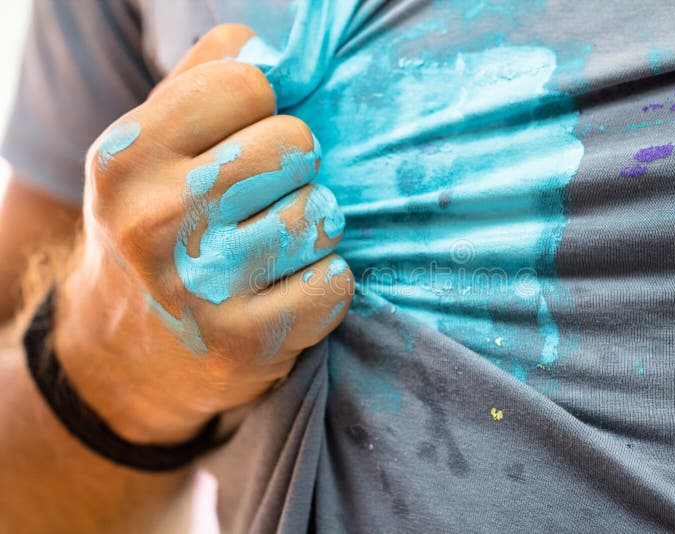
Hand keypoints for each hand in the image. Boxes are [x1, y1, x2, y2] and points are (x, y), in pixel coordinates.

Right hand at [54, 25, 352, 444]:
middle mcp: (157, 220)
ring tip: (271, 247)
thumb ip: (204, 79)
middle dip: (295, 168)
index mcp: (129, 156)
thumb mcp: (150, 149)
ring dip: (312, 228)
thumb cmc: (155, 228)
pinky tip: (285, 289)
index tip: (245, 140)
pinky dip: (323, 283)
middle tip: (265, 198)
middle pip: (296, 146)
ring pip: (323, 215)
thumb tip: (270, 46)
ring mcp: (202, 287)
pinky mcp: (245, 342)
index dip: (263, 109)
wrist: (122, 351)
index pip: (250, 85)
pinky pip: (336, 282)